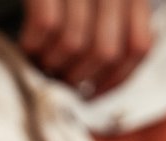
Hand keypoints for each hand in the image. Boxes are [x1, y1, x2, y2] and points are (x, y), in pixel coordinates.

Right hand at [20, 0, 153, 96]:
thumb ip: (116, 22)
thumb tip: (105, 76)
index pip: (137, 48)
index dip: (116, 79)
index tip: (93, 92)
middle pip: (106, 52)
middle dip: (79, 76)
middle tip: (59, 79)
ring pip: (75, 44)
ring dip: (54, 63)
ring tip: (41, 62)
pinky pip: (45, 25)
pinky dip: (33, 44)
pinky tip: (27, 44)